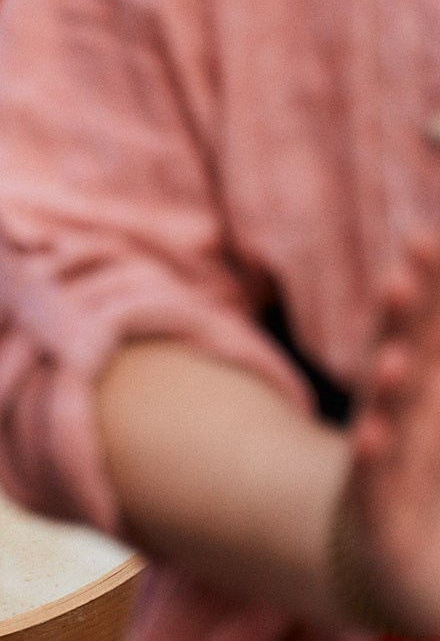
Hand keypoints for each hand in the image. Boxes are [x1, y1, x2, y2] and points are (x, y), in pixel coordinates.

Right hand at [337, 239, 439, 634]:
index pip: (432, 328)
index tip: (431, 235)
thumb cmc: (437, 496)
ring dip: (391, 380)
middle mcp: (407, 415)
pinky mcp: (380, 519)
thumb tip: (406, 339)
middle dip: (413, 308)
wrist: (397, 570)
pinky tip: (373, 436)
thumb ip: (427, 365)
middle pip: (410, 349)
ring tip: (396, 354)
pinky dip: (374, 459)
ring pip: (390, 413)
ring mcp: (388, 462)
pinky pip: (374, 485)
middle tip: (416, 256)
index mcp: (432, 390)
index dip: (435, 286)